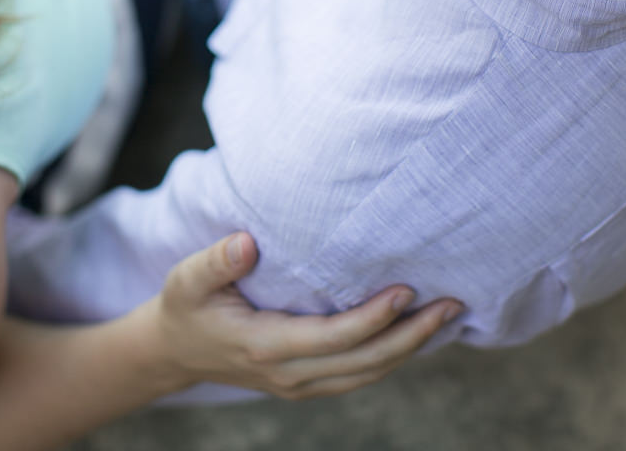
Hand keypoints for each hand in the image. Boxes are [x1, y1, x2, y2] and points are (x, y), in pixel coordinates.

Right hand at [148, 233, 463, 399]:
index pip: (332, 337)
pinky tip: (417, 333)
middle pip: (363, 362)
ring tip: (448, 316)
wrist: (175, 352)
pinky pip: (359, 375)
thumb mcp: (186, 279)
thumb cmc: (185, 306)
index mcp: (263, 345)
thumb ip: (216, 262)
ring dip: (410, 349)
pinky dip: (392, 356)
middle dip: (411, 336)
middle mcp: (288, 373)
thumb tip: (246, 242)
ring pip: (367, 373)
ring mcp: (299, 384)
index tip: (406, 291)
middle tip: (451, 304)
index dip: (372, 318)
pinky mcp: (306, 384)